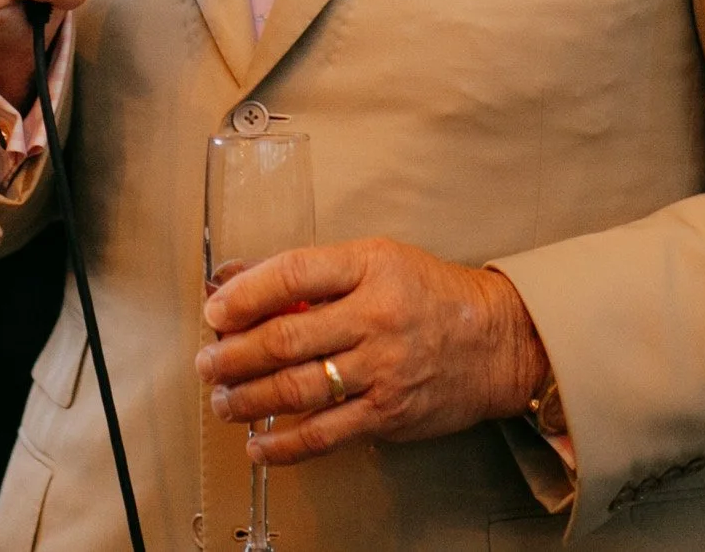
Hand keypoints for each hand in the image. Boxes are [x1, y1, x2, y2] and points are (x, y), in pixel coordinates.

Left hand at [195, 238, 549, 466]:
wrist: (496, 341)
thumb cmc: (429, 294)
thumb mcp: (375, 260)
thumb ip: (309, 271)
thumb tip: (234, 280)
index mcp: (369, 266)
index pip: (292, 274)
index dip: (243, 294)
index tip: (214, 311)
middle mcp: (376, 316)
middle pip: (286, 338)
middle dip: (233, 354)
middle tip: (207, 362)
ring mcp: (382, 369)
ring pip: (297, 388)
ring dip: (248, 399)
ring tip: (222, 400)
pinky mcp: (388, 413)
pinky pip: (324, 434)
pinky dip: (283, 445)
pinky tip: (258, 445)